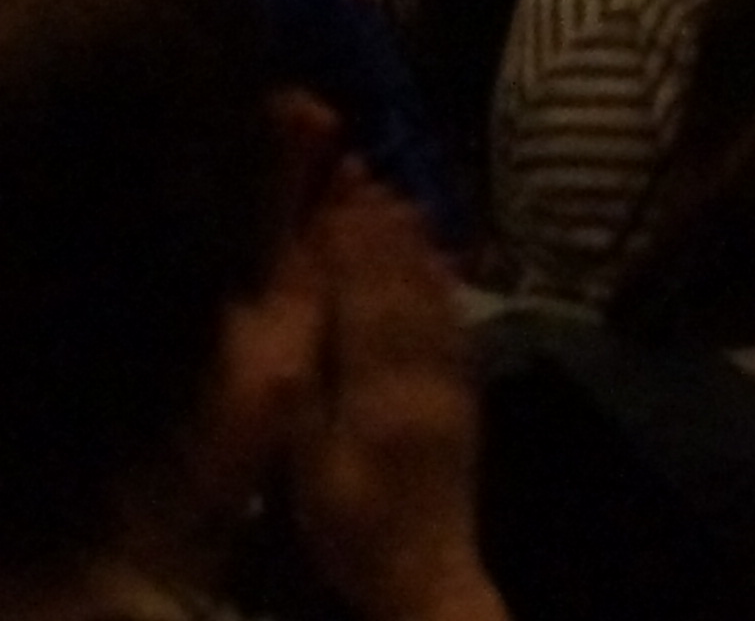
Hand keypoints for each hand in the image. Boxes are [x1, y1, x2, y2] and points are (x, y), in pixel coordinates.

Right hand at [278, 156, 497, 620]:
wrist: (425, 578)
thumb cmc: (351, 529)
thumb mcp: (310, 467)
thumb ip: (302, 393)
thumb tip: (288, 320)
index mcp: (377, 393)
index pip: (362, 302)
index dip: (349, 245)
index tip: (335, 195)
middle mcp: (420, 379)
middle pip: (399, 290)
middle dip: (380, 231)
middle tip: (364, 175)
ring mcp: (449, 388)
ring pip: (431, 302)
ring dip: (413, 247)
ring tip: (397, 198)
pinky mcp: (466, 402)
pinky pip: (456, 328)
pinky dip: (444, 286)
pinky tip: (437, 260)